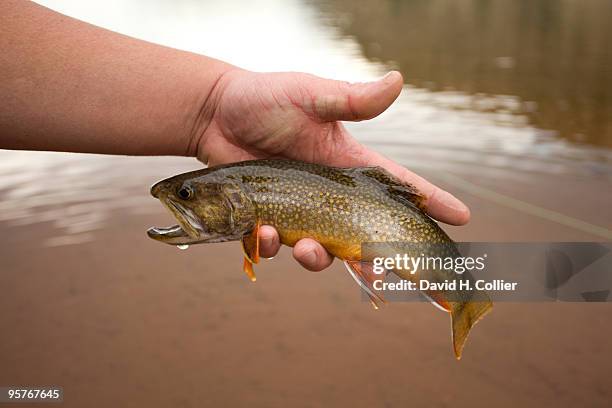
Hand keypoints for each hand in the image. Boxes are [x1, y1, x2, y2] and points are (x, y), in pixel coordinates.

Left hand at [194, 69, 469, 270]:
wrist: (215, 114)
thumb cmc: (266, 99)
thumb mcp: (312, 96)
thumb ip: (351, 99)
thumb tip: (397, 81)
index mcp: (347, 163)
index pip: (398, 184)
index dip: (431, 200)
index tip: (462, 217)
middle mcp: (329, 192)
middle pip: (366, 234)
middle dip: (379, 259)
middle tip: (382, 274)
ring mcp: (299, 209)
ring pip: (321, 250)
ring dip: (318, 258)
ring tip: (305, 248)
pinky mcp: (268, 219)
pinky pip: (277, 246)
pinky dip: (272, 246)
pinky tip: (264, 233)